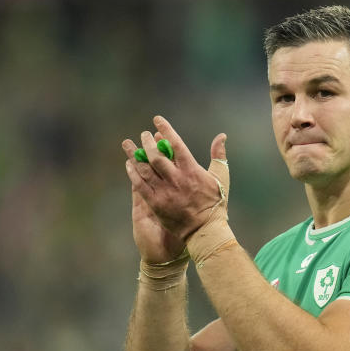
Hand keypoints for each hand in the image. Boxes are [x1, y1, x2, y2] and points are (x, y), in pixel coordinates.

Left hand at [124, 116, 228, 244]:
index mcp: (192, 170)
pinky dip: (133, 173)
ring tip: (128, 144)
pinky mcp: (156, 203)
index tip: (157, 120)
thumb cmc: (215, 203)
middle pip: (156, 155)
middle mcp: (176, 179)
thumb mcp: (221, 177)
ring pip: (145, 169)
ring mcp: (165, 192)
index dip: (166, 130)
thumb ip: (218, 155)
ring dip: (135, 154)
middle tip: (144, 135)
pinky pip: (140, 185)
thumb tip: (221, 136)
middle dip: (147, 142)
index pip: (176, 144)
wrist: (205, 230)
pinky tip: (129, 164)